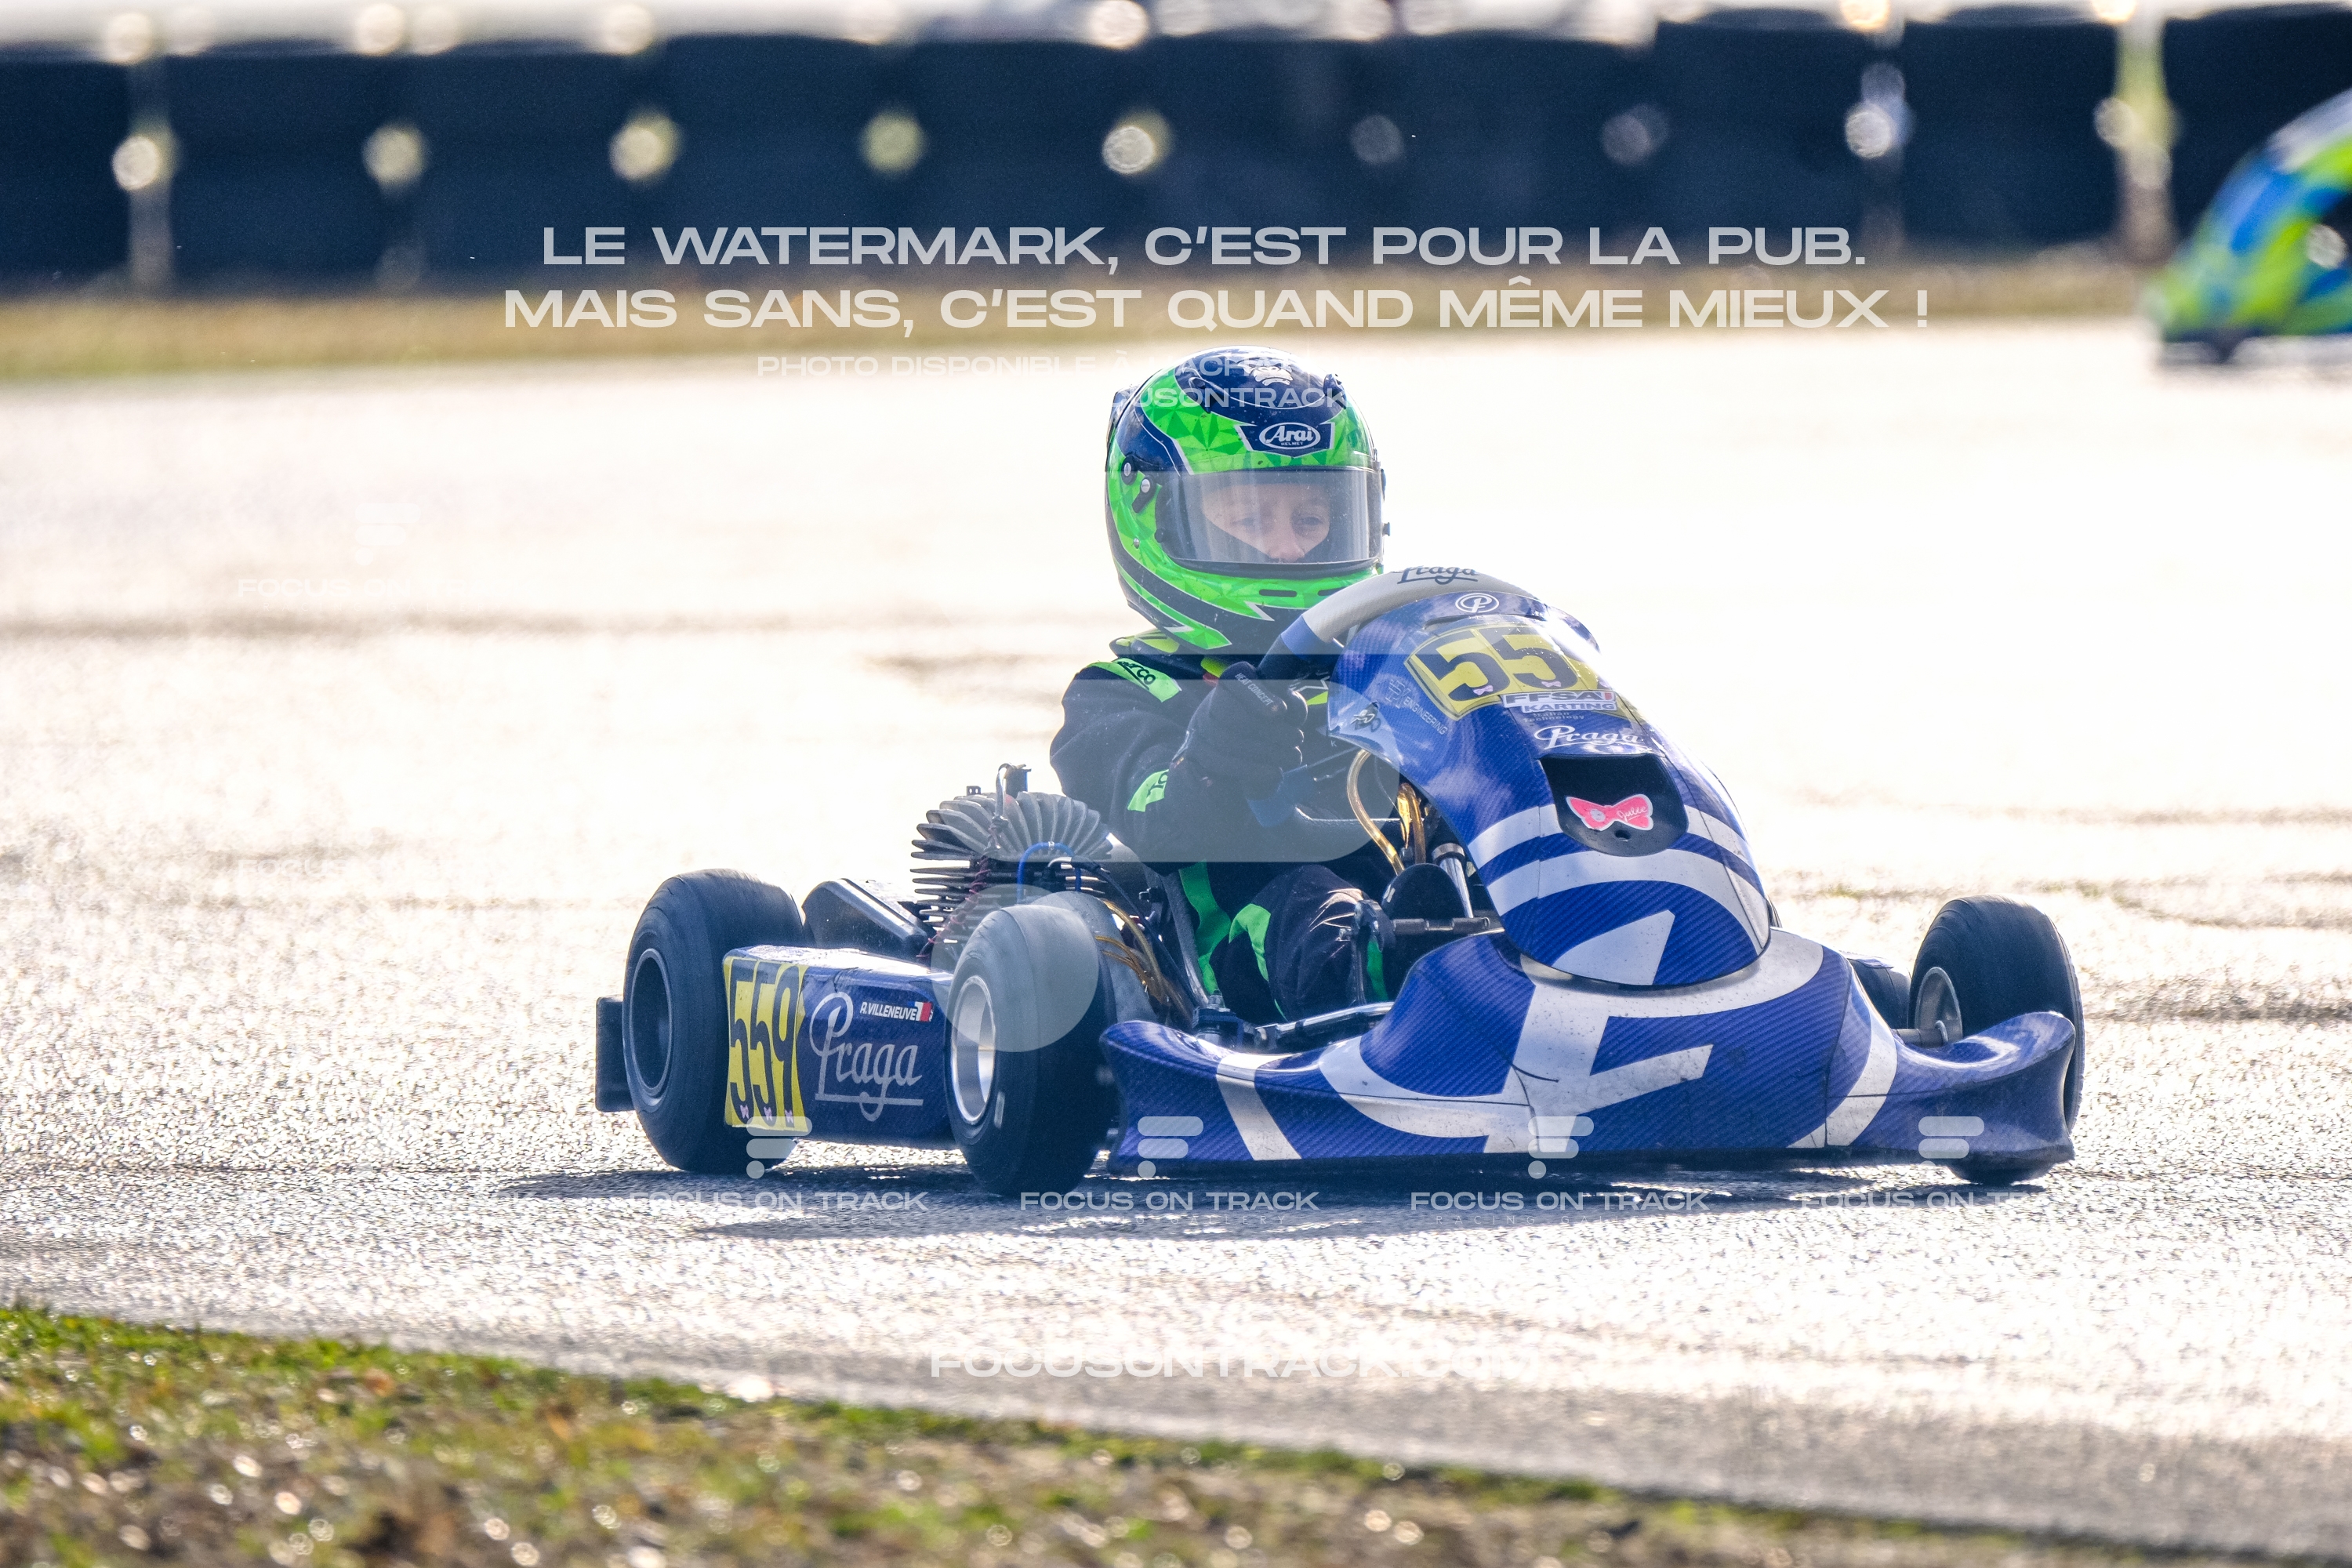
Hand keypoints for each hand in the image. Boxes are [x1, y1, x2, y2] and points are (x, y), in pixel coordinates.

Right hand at [1172, 664, 1303, 800]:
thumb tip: (1291, 708)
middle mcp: (1211, 704)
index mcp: (1232, 686)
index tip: (1281, 710)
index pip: (1237, 682)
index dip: (1257, 696)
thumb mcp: (1281, 712)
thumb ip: (1291, 705)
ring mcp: (1200, 729)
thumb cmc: (1264, 727)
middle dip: (1269, 730)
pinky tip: (1275, 772)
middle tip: (1298, 738)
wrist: (1232, 753)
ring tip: (1293, 757)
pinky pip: (1220, 762)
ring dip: (1265, 752)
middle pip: (1232, 715)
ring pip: (1226, 740)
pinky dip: (1251, 769)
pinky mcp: (1196, 752)